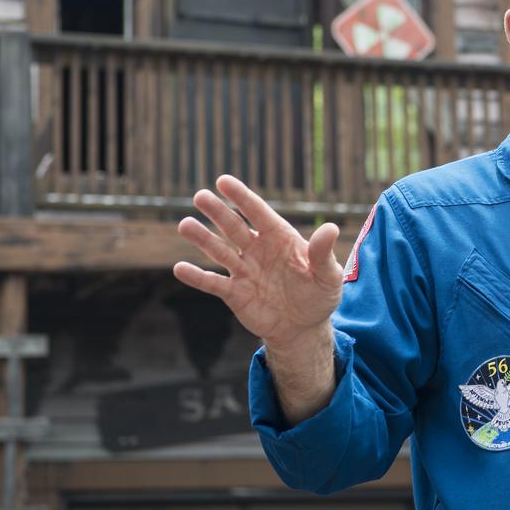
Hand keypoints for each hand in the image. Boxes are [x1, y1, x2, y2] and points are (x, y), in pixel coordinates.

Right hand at [173, 174, 342, 350]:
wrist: (304, 328)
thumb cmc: (319, 296)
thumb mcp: (328, 276)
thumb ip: (323, 253)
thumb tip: (330, 228)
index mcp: (280, 238)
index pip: (258, 213)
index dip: (242, 197)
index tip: (223, 181)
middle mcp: (258, 250)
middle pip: (234, 227)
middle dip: (218, 212)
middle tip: (200, 196)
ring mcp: (244, 271)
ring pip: (219, 251)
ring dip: (202, 239)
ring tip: (185, 224)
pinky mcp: (234, 293)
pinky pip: (213, 283)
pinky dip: (196, 277)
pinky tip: (180, 268)